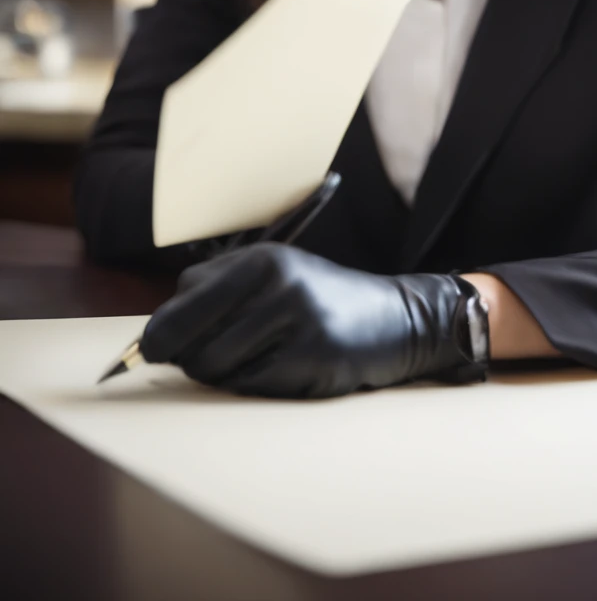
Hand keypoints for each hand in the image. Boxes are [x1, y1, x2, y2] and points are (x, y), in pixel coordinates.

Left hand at [140, 242, 484, 397]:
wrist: (395, 318)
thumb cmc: (318, 299)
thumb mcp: (271, 274)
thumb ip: (214, 294)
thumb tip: (150, 339)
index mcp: (260, 259)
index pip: (179, 306)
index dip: (161, 337)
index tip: (156, 351)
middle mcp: (278, 283)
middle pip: (192, 344)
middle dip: (192, 360)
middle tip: (213, 358)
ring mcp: (298, 320)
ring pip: (218, 370)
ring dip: (227, 376)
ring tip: (259, 359)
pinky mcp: (314, 357)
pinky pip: (252, 387)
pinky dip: (258, 387)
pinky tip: (285, 370)